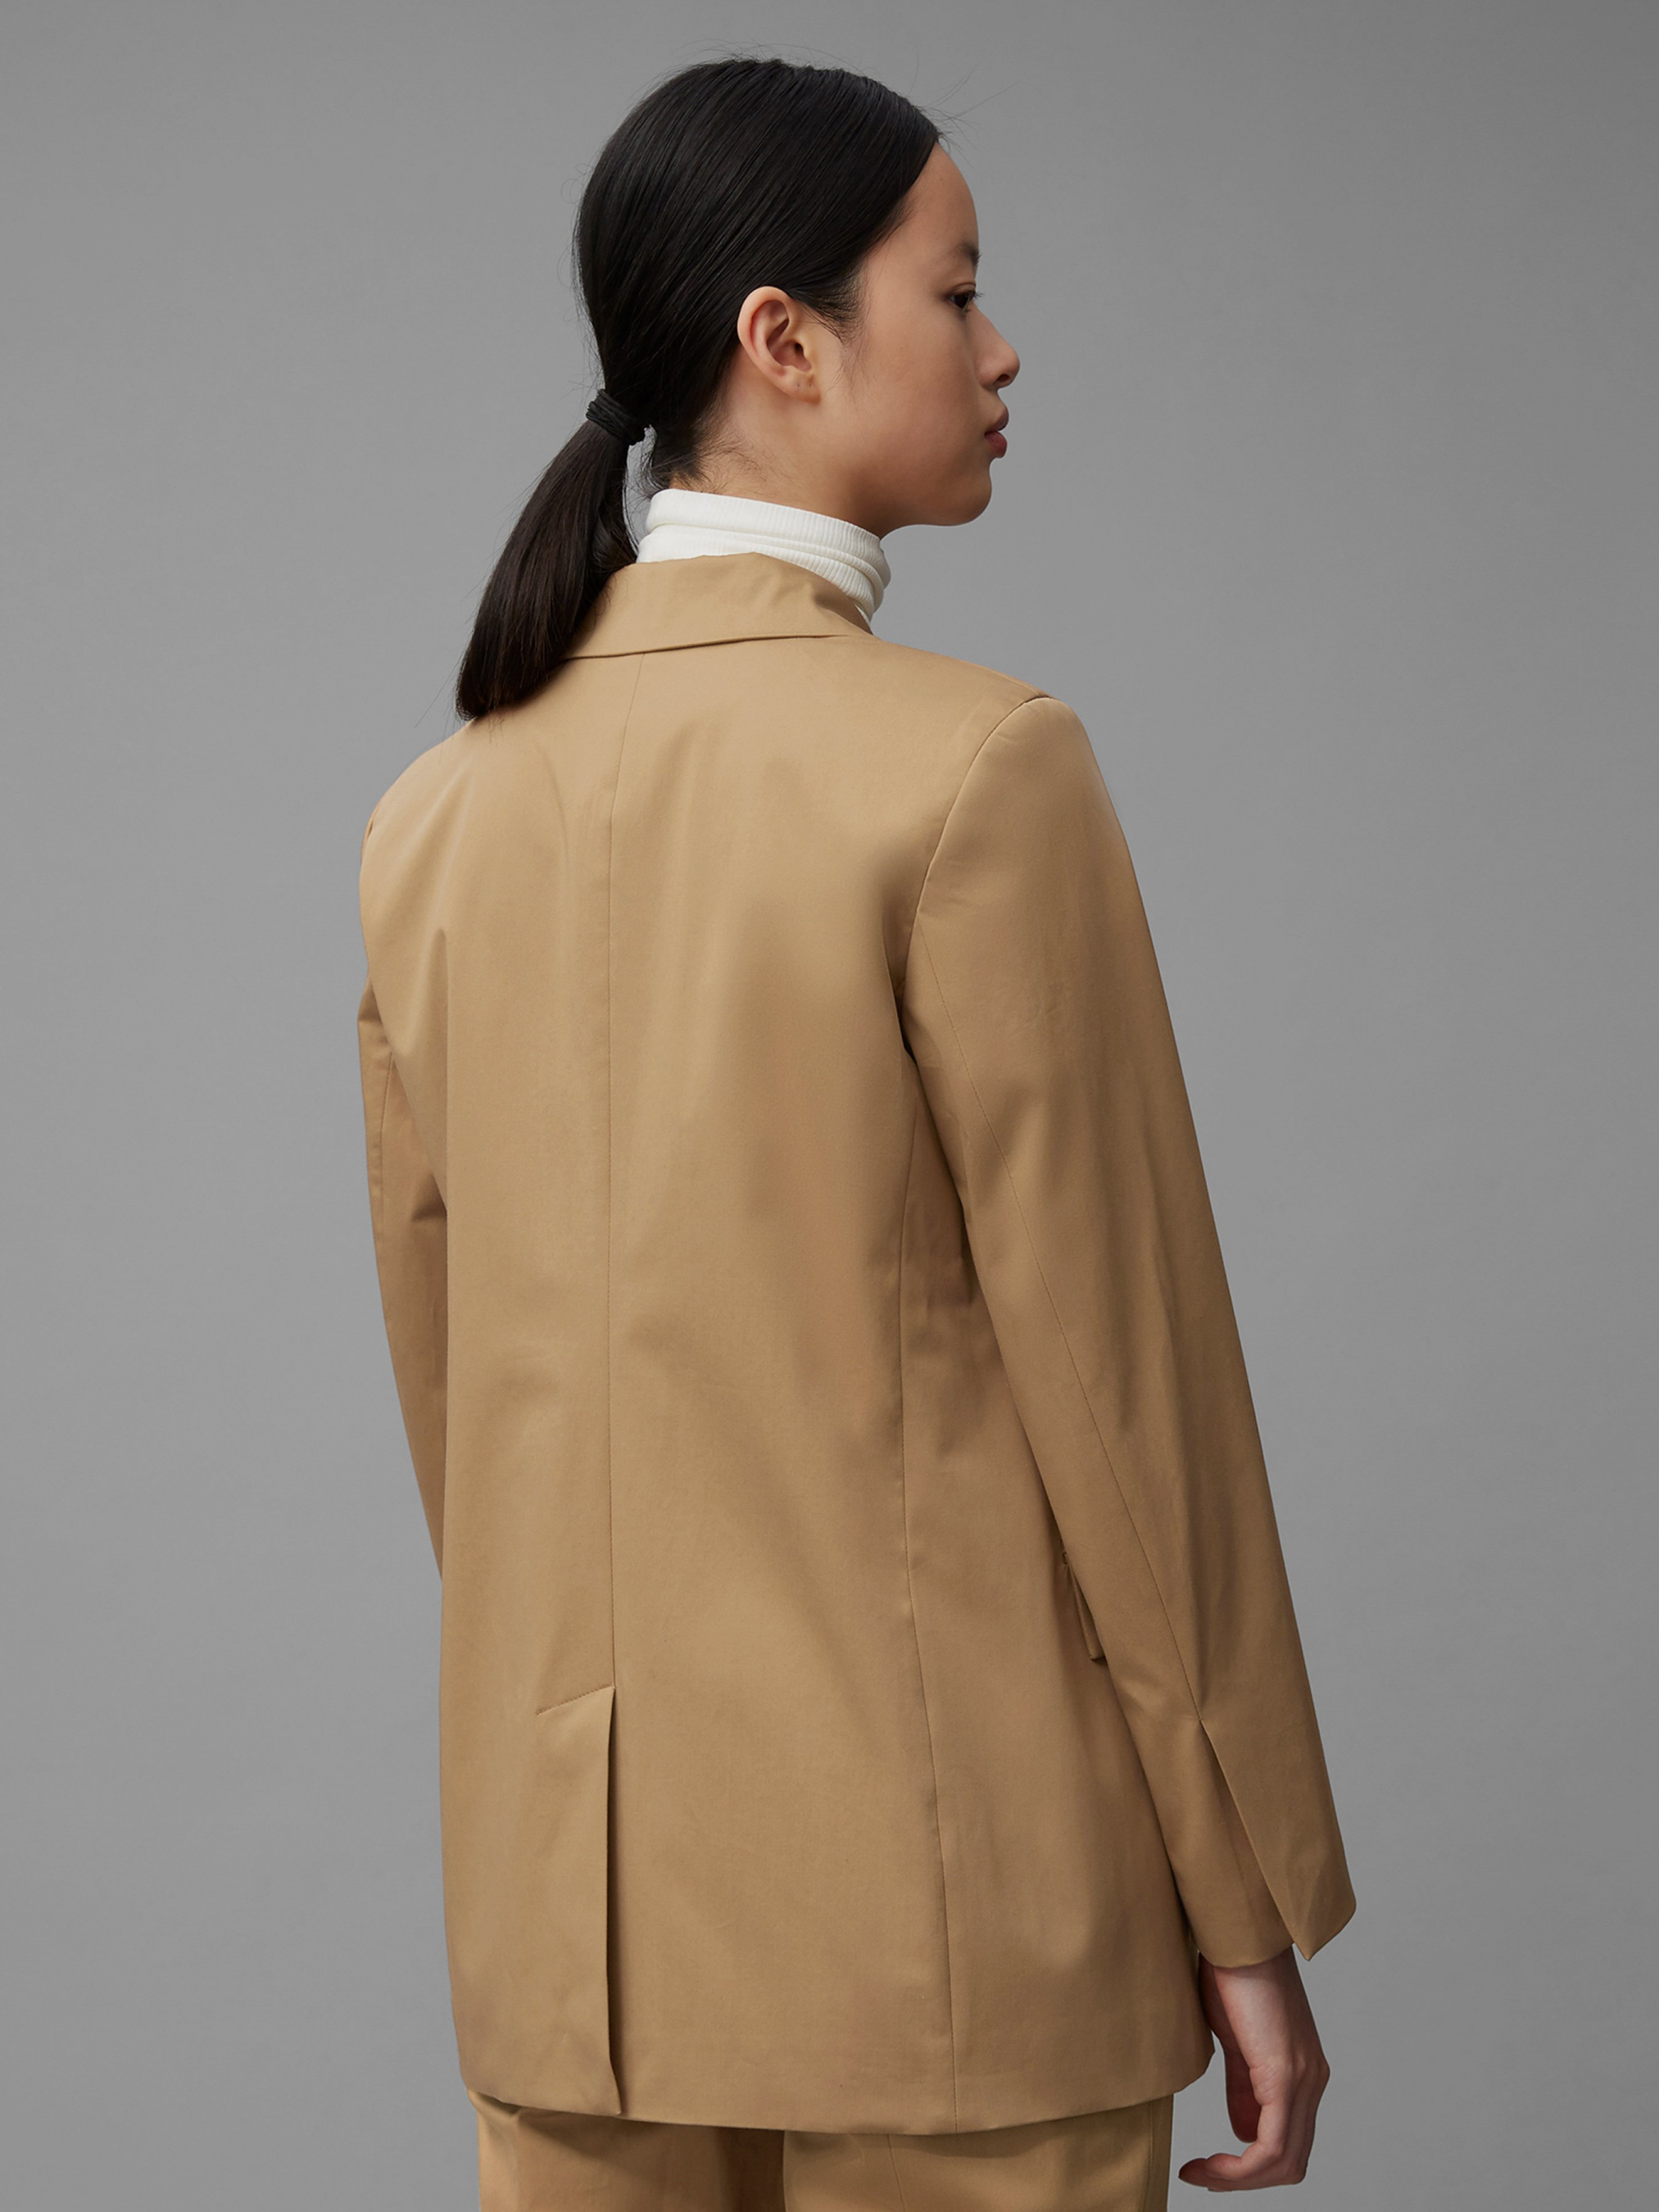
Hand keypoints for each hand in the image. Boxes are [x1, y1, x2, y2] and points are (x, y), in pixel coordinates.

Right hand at [1177, 1946, 1329, 2189]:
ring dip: (1238, 2179)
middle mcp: (1313, 2081)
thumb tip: (1242, 2130)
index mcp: (1303, 2072)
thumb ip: (1243, 2084)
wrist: (1237, 1934)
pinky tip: (1210, 2163)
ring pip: (1283, 2162)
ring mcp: (1304, 2080)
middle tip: (1200, 2175)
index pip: (1287, 2143)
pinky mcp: (1286, 2076)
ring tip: (1200, 2172)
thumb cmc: (1232, 1973)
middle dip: (1242, 2180)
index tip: (1205, 2166)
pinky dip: (1240, 2167)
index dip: (1248, 2167)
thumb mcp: (1235, 2039)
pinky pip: (1271, 2147)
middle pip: (1290, 2162)